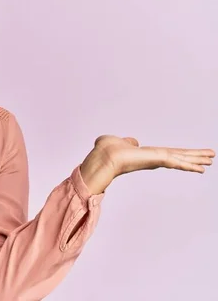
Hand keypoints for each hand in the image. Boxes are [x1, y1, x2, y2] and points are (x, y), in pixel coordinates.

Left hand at [80, 135, 214, 193]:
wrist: (103, 157)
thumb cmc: (106, 151)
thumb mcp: (119, 142)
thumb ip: (127, 142)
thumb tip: (132, 141)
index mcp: (147, 154)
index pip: (169, 154)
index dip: (181, 154)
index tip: (192, 156)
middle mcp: (153, 158)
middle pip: (179, 156)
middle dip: (195, 157)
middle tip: (211, 157)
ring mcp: (156, 160)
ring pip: (181, 159)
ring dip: (197, 159)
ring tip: (211, 160)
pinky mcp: (157, 160)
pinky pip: (177, 162)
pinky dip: (190, 165)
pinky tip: (202, 167)